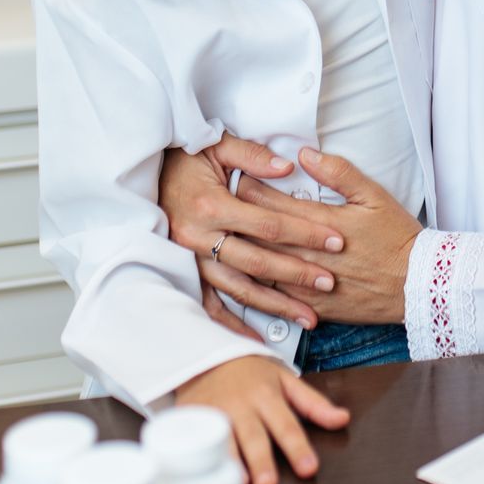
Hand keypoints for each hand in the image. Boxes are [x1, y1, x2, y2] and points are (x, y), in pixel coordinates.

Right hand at [162, 134, 345, 327]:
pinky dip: (232, 324)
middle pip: (258, 262)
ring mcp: (190, 258)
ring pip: (239, 288)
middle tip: (330, 282)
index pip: (268, 225)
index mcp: (211, 204)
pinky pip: (210, 304)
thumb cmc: (186, 157)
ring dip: (275, 305)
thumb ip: (253, 155)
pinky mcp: (185, 271)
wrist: (146, 172)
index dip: (305, 234)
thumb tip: (287, 168)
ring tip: (308, 317)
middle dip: (297, 275)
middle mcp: (198, 236)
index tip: (336, 240)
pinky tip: (257, 338)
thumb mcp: (218, 145)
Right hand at [175, 354, 349, 483]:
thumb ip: (313, 403)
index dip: (298, 447)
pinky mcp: (194, 418)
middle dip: (261, 460)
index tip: (308, 468)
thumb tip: (343, 419)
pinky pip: (197, 438)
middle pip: (254, 436)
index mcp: (268, 395)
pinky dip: (201, 454)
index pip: (287, 425)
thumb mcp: (285, 380)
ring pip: (224, 440)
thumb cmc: (250, 371)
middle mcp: (242, 405)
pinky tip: (205, 470)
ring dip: (232, 462)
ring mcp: (216, 412)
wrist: (207, 356)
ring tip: (240, 483)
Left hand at [240, 148, 420, 325]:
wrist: (416, 285)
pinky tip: (241, 274)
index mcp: (323, 223)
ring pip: (261, 266)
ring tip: (222, 235)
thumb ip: (338, 172)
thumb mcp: (374, 196)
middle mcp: (310, 253)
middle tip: (217, 202)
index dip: (248, 187)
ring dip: (240, 250)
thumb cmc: (397, 238)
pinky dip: (256, 285)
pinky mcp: (313, 305)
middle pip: (260, 233)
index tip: (232, 176)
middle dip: (236, 216)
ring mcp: (309, 283)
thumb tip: (305, 154)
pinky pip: (275, 297)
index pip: (272, 202)